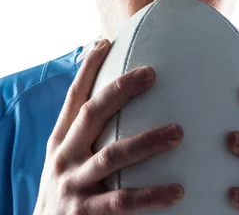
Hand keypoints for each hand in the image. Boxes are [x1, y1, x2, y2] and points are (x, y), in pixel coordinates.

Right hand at [33, 39, 184, 214]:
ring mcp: (73, 184)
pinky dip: (151, 195)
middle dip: (119, 91)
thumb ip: (84, 135)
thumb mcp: (65, 160)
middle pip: (91, 114)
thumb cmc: (64, 192)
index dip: (87, 68)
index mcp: (60, 141)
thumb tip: (114, 103)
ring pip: (112, 155)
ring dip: (146, 141)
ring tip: (178, 132)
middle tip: (151, 74)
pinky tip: (178, 190)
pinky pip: (123, 201)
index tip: (105, 42)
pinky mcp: (86, 213)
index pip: (73, 97)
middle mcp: (64, 157)